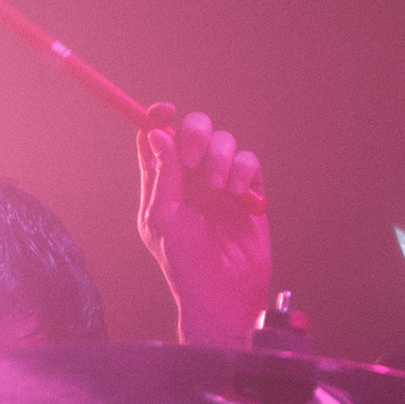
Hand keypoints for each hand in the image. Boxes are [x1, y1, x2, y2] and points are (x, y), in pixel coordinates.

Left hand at [135, 109, 273, 343]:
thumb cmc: (185, 263)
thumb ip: (163, 174)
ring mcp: (220, 183)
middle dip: (195, 135)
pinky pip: (249, 161)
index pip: (155, 137)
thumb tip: (155, 132)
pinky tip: (239, 193)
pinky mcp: (248, 191)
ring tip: (217, 188)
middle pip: (193, 131)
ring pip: (223, 142)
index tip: (165, 110)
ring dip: (220, 158)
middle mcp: (189, 179)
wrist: (225, 293)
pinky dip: (244, 170)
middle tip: (194, 159)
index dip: (158, 117)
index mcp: (162, 183)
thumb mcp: (165, 217)